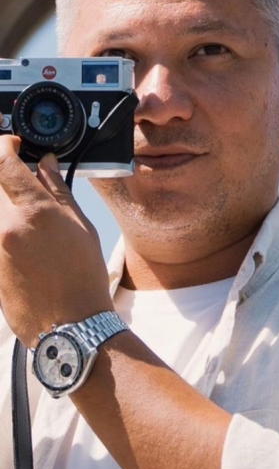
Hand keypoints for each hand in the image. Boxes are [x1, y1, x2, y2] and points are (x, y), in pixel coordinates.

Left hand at [0, 136, 112, 345]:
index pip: (4, 163)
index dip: (5, 146)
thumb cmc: (81, 277)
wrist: (69, 324)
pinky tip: (17, 227)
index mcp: (34, 212)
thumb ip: (58, 191)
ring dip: (0, 198)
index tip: (12, 144)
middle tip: (13, 171)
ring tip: (18, 201)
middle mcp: (5, 226)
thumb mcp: (80, 226)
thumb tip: (45, 164)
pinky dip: (1, 221)